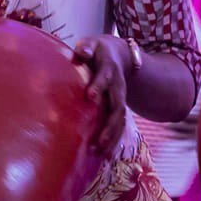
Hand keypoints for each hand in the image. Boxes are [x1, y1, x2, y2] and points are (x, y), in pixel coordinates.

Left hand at [70, 35, 132, 151]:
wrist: (120, 55)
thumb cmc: (97, 50)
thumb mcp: (92, 44)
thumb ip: (86, 47)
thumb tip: (81, 51)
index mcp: (109, 70)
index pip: (105, 78)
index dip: (98, 86)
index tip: (89, 96)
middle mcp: (118, 87)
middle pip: (117, 107)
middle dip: (110, 125)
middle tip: (100, 141)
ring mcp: (120, 99)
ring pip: (120, 121)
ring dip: (112, 137)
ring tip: (101, 153)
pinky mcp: (118, 109)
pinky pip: (118, 127)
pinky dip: (113, 142)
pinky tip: (105, 156)